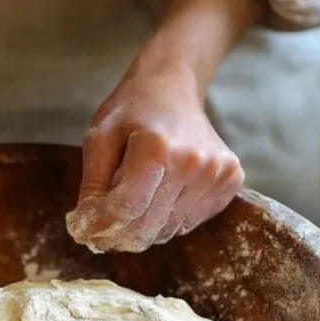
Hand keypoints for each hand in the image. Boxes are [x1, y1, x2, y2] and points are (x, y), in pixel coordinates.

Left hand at [66, 59, 243, 252]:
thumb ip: (92, 185)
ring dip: (146, 227)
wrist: (174, 86)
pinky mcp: (231, 180)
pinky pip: (191, 222)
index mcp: (156, 148)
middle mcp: (192, 163)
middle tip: (107, 226)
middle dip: (122, 234)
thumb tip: (89, 229)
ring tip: (137, 201)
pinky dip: (170, 219)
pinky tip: (163, 194)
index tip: (88, 231)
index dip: (102, 227)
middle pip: (148, 226)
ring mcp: (216, 173)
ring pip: (169, 230)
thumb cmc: (132, 110)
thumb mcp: (99, 137)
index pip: (126, 210)